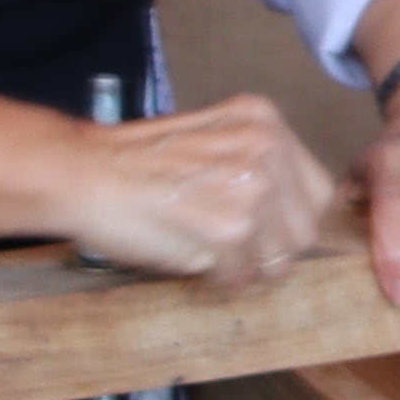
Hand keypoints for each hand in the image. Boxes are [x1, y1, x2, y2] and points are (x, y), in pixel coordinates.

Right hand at [57, 95, 337, 293]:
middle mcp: (267, 147)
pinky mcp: (230, 228)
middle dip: (271, 250)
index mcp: (264, 120)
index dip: (288, 220)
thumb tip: (289, 218)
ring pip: (279, 258)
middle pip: (305, 228)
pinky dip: (218, 279)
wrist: (83, 173)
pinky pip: (243, 276)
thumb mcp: (213, 141)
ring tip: (206, 251)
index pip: (316, 191)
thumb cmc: (136, 163)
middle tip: (231, 251)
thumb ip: (255, 166)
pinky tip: (190, 257)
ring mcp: (252, 187)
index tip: (260, 231)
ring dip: (244, 267)